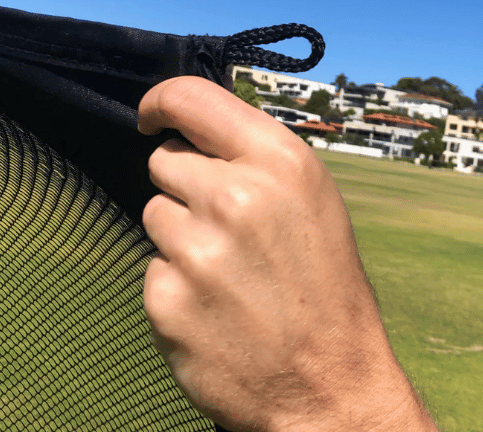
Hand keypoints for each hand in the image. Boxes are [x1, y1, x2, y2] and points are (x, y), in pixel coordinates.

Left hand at [138, 76, 434, 431]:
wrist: (330, 384)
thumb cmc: (326, 286)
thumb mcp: (314, 200)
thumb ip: (257, 158)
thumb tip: (197, 129)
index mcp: (281, 162)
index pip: (190, 98)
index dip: (161, 104)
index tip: (154, 118)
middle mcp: (237, 197)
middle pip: (165, 160)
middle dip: (187, 185)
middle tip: (229, 226)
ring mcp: (198, 251)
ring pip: (154, 213)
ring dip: (181, 236)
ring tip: (230, 271)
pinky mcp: (166, 301)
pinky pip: (151, 268)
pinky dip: (175, 284)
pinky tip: (215, 307)